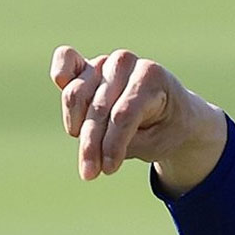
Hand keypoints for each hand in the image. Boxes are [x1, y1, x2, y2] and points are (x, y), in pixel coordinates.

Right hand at [50, 46, 226, 195]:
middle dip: (91, 145)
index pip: (123, 114)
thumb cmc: (164, 129)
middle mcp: (127, 64)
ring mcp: (105, 62)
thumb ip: (123, 141)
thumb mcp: (154, 144)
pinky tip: (61, 82)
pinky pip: (66, 60)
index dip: (112, 145)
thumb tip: (88, 141)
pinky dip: (61, 71)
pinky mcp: (87, 67)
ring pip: (76, 95)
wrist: (172, 114)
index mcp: (153, 78)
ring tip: (88, 151)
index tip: (108, 170)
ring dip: (77, 127)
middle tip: (90, 174)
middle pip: (98, 109)